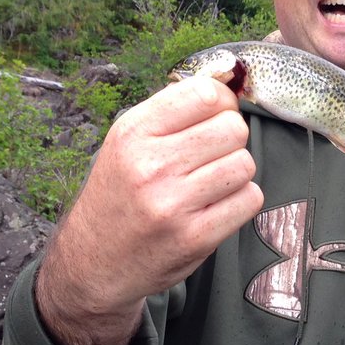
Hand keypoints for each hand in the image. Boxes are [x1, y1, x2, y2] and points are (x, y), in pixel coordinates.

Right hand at [35, 76, 261, 344]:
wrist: (94, 261)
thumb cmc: (120, 194)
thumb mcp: (127, 143)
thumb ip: (173, 112)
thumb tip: (228, 82)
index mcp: (133, 133)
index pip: (205, 94)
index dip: (221, 103)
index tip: (214, 117)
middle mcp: (151, 166)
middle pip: (233, 129)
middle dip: (230, 139)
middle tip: (211, 156)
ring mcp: (173, 204)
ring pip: (244, 164)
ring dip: (236, 172)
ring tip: (210, 183)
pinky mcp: (195, 237)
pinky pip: (250, 200)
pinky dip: (241, 201)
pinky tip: (216, 206)